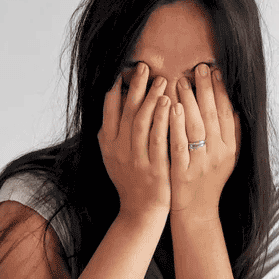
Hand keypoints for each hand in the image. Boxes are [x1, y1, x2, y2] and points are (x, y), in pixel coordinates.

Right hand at [98, 62, 172, 220]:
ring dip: (151, 99)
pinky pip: (158, 139)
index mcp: (108, 145)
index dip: (115, 88)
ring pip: (141, 123)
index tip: (123, 70)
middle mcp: (119, 150)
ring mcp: (137, 159)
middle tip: (145, 67)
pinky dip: (163, 120)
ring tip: (161, 80)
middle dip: (135, 87)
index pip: (109, 110)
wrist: (140, 211)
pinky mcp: (154, 168)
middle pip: (126, 112)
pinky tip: (170, 104)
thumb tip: (112, 103)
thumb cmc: (130, 180)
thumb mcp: (113, 157)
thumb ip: (110, 133)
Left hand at [169, 64, 239, 216]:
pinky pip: (180, 144)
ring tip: (181, 81)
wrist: (197, 212)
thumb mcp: (228, 159)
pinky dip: (177, 125)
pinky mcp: (183, 173)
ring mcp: (200, 164)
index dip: (222, 91)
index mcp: (230, 149)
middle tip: (198, 68)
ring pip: (197, 127)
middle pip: (213, 116)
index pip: (227, 114)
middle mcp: (218, 155)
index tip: (215, 71)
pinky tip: (172, 108)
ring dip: (190, 101)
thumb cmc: (210, 181)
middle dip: (206, 90)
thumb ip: (232, 134)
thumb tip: (235, 107)